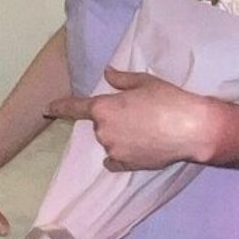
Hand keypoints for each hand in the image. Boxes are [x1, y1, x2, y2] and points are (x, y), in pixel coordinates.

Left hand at [45, 67, 230, 171]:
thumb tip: (107, 73)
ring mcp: (113, 150)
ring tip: (147, 130)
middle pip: (100, 125)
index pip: (74, 108)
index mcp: (103, 107)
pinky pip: (114, 161)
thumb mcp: (145, 82)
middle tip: (139, 114)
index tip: (47, 109)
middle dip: (114, 120)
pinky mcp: (126, 165)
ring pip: (110, 142)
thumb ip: (122, 79)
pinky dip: (121, 157)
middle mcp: (103, 130)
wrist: (192, 128)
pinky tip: (139, 149)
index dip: (59, 108)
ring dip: (120, 137)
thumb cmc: (168, 99)